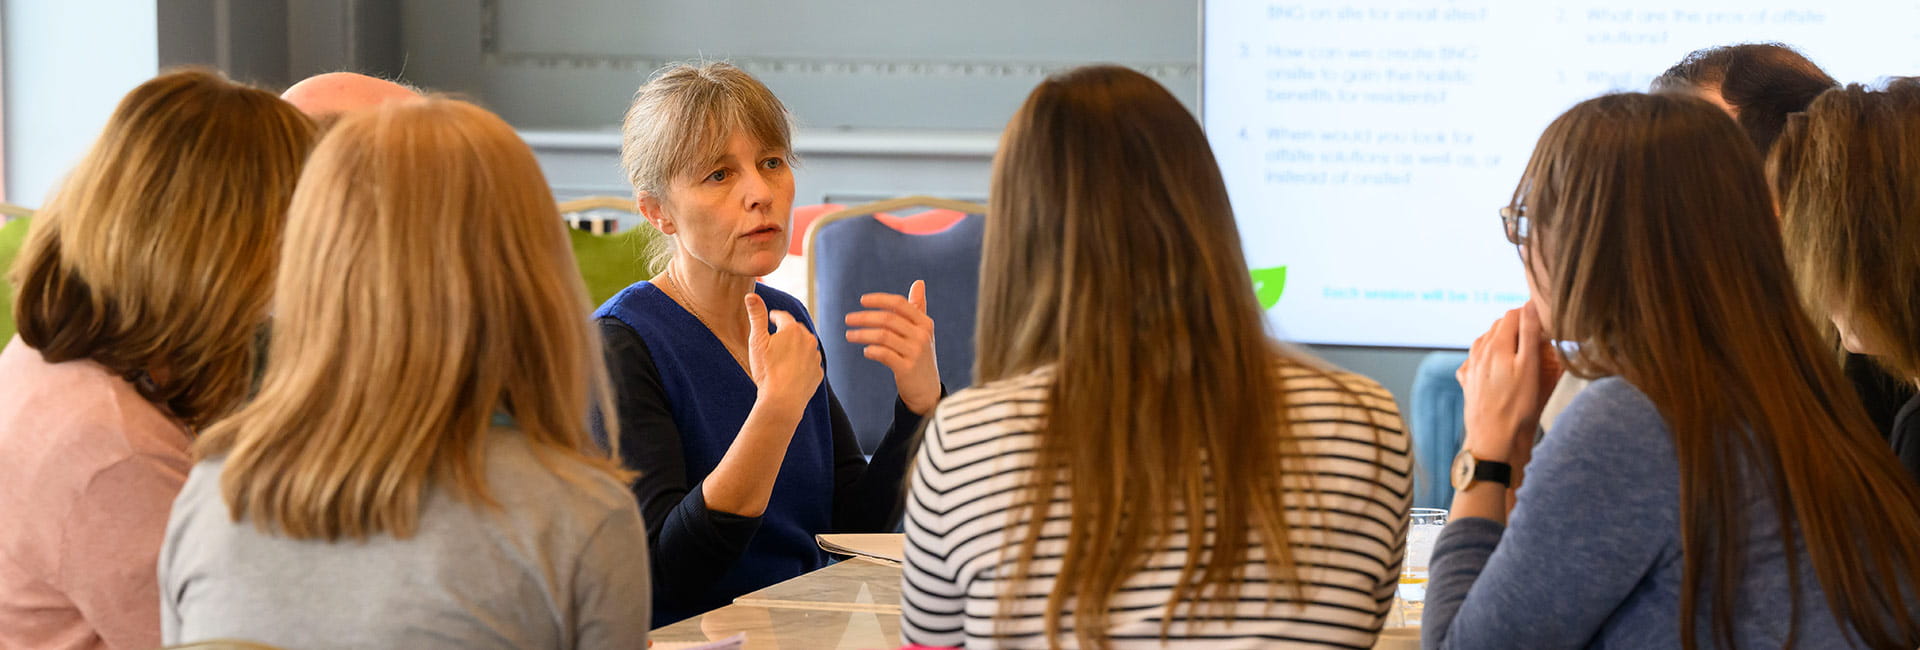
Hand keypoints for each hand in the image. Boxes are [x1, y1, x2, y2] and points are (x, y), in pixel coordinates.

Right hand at [745, 293, 823, 418]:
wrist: (782, 400)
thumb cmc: (767, 371)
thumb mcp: (757, 341)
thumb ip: (756, 316)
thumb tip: (751, 295)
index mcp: (793, 330)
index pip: (783, 317)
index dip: (775, 316)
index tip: (771, 317)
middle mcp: (808, 340)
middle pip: (796, 330)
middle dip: (787, 331)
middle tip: (777, 335)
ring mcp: (815, 357)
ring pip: (805, 346)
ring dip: (796, 347)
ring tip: (784, 353)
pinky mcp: (818, 373)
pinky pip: (809, 363)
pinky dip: (802, 363)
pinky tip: (792, 370)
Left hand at [845, 280, 940, 414]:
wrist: (927, 390)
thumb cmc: (920, 356)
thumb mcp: (923, 331)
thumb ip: (919, 307)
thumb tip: (919, 282)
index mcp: (924, 323)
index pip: (900, 304)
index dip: (879, 300)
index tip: (862, 300)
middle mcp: (922, 335)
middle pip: (888, 319)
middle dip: (865, 317)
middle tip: (848, 319)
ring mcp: (915, 352)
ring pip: (883, 336)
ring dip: (862, 334)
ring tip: (849, 335)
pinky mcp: (906, 368)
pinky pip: (884, 354)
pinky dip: (871, 351)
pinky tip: (865, 351)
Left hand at [1456, 302, 1558, 464]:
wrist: (1492, 439)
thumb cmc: (1516, 406)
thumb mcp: (1529, 367)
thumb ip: (1529, 333)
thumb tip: (1529, 305)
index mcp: (1495, 345)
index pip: (1512, 314)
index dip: (1529, 313)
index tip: (1544, 321)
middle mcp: (1478, 352)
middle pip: (1498, 326)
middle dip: (1517, 326)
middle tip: (1536, 334)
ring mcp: (1470, 367)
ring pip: (1485, 341)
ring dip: (1502, 340)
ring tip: (1519, 349)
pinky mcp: (1467, 381)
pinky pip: (1476, 360)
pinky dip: (1488, 357)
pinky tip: (1497, 366)